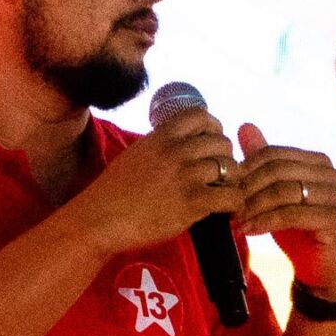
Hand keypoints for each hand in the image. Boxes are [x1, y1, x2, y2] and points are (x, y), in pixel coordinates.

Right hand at [82, 106, 238, 254]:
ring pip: (230, 167)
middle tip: (221, 174)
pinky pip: (230, 196)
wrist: (101, 218)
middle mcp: (176, 151)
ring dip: (232, 181)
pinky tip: (227, 210)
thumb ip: (160, 144)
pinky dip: (234, 203)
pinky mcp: (192, 202)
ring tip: (224, 192)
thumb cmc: (114, 192)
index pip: (202, 116)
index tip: (213, 143)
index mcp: (161, 136)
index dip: (214, 128)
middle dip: (225, 157)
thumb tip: (180, 139)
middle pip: (221, 142)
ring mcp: (185, 176)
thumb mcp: (137, 153)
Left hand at [234, 125, 335, 296]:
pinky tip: (249, 231)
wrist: (319, 267)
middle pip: (277, 170)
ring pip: (283, 191)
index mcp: (318, 161)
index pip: (273, 154)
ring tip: (235, 221)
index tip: (225, 189)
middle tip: (227, 206)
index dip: (246, 170)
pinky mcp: (333, 218)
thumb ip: (262, 161)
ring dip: (254, 206)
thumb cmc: (295, 228)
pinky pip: (291, 214)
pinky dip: (266, 222)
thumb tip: (244, 126)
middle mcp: (331, 173)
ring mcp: (335, 195)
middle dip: (248, 189)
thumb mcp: (275, 193)